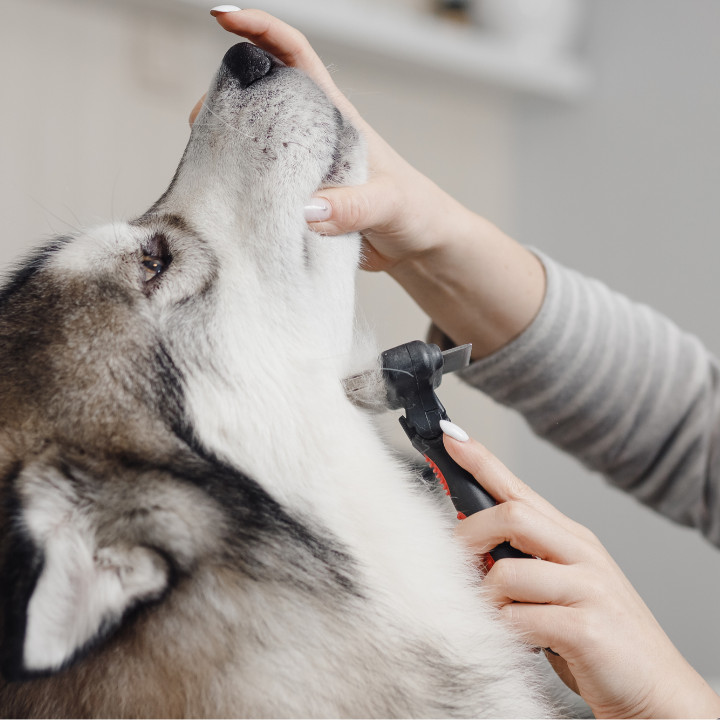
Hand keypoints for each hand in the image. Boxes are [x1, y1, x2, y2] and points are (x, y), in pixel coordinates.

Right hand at [201, 9, 544, 357]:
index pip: (296, 57)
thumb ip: (354, 207)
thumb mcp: (391, 204)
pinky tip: (226, 202)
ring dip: (229, 148)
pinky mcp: (300, 203)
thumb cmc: (416, 212)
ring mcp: (305, 170)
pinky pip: (263, 189)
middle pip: (261, 99)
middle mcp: (315, 138)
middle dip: (227, 99)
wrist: (419, 249)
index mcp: (337, 119)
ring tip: (207, 164)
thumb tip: (307, 209)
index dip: (261, 30)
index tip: (223, 18)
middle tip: (203, 123)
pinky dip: (242, 191)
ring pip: (256, 145)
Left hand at [445, 433, 719, 718]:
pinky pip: (520, 618)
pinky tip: (515, 641)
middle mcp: (581, 553)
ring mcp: (588, 588)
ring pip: (508, 571)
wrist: (658, 691)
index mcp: (571, 538)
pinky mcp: (587, 629)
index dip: (481, 460)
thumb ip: (523, 560)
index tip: (449, 437)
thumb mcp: (562, 586)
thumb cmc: (598, 637)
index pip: (517, 488)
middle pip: (510, 515)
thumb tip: (470, 545)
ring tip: (494, 617)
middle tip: (456, 564)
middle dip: (469, 535)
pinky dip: (504, 630)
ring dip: (486, 597)